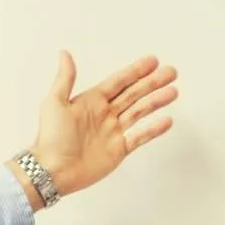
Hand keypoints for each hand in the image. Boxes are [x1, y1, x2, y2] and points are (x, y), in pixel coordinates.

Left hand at [27, 52, 176, 200]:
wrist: (53, 171)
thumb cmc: (51, 138)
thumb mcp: (55, 103)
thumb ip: (65, 79)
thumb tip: (64, 53)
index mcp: (91, 101)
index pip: (119, 81)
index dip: (136, 71)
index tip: (153, 61)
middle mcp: (105, 114)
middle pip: (134, 94)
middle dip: (152, 83)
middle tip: (171, 72)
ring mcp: (113, 132)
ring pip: (140, 112)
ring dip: (156, 101)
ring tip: (173, 92)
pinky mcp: (118, 150)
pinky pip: (140, 137)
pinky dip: (154, 129)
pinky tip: (167, 120)